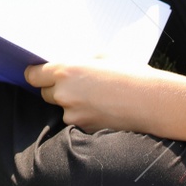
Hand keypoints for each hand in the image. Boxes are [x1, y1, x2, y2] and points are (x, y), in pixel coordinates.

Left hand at [23, 58, 183, 133]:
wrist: (152, 101)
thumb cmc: (132, 74)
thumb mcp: (104, 56)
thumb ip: (81, 61)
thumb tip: (71, 65)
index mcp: (66, 70)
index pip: (33, 76)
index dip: (35, 75)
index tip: (39, 75)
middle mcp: (64, 94)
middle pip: (45, 94)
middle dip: (56, 90)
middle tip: (77, 86)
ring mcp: (73, 114)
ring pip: (63, 110)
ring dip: (73, 105)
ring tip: (98, 99)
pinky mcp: (84, 129)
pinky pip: (77, 122)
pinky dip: (86, 117)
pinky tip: (104, 110)